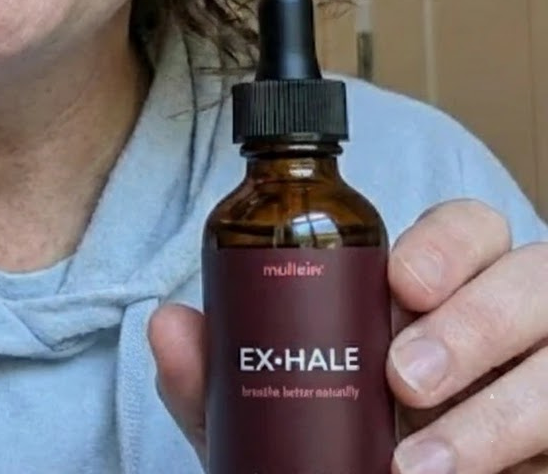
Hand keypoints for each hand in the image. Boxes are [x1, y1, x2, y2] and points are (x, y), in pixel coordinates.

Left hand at [148, 199, 547, 472]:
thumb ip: (218, 373)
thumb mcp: (271, 410)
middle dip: (472, 320)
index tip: (397, 281)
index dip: (445, 242)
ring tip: (423, 464)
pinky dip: (526, 461)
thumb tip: (167, 323)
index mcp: (434, 287)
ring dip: (502, 409)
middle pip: (530, 274)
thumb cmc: (327, 446)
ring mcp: (543, 377)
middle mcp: (502, 319)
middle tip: (402, 378)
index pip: (467, 227)